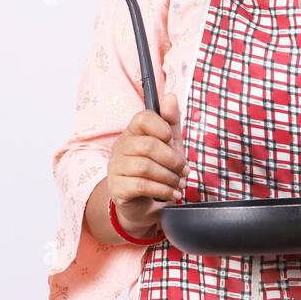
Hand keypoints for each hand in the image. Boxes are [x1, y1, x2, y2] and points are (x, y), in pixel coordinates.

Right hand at [107, 91, 185, 236]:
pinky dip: (163, 190)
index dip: (161, 126)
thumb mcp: (169, 145)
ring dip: (169, 177)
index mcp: (133, 132)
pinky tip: (173, 194)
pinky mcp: (118, 188)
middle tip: (184, 170)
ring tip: (179, 184)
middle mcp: (121, 147)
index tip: (171, 139)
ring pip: (146, 167)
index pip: (143, 118)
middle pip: (148, 145)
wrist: (142, 203)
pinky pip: (142, 186)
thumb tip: (171, 96)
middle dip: (173, 159)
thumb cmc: (157, 168)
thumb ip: (171, 122)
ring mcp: (116, 168)